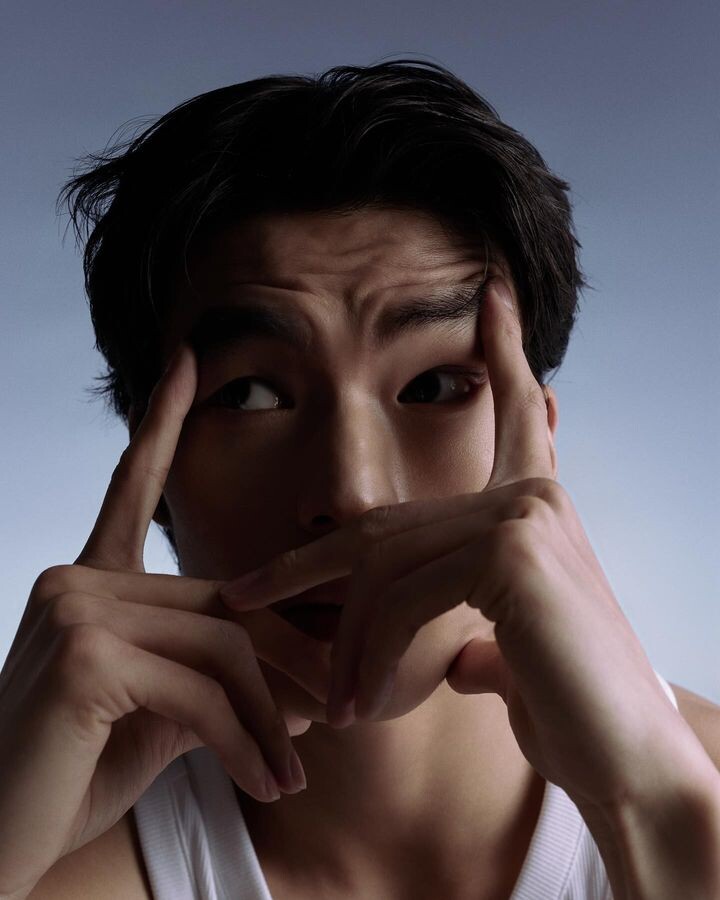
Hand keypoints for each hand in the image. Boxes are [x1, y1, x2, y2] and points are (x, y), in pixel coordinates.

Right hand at [0, 344, 327, 897]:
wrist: (4, 847)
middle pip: (223, 600)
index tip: (183, 363)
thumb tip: (308, 680)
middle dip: (288, 658)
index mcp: (90, 580)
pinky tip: (267, 783)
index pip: (131, 485)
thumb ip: (219, 678)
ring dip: (271, 716)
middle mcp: (75, 578)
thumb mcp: (162, 715)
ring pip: (224, 644)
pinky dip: (247, 741)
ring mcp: (74, 608)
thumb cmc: (75, 776)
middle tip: (337, 708)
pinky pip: (204, 690)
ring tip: (292, 772)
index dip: (160, 421)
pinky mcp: (84, 656)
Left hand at [220, 277, 697, 813]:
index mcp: (535, 505)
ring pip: (384, 565)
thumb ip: (477, 638)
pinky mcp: (513, 549)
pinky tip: (362, 707)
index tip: (491, 299)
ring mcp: (524, 514)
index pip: (515, 415)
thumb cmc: (574, 714)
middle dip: (309, 567)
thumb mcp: (509, 656)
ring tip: (330, 702)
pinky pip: (402, 596)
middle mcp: (532, 495)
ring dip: (343, 641)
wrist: (631, 767)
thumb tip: (456, 660)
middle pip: (388, 522)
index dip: (502, 353)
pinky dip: (369, 657)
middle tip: (247, 592)